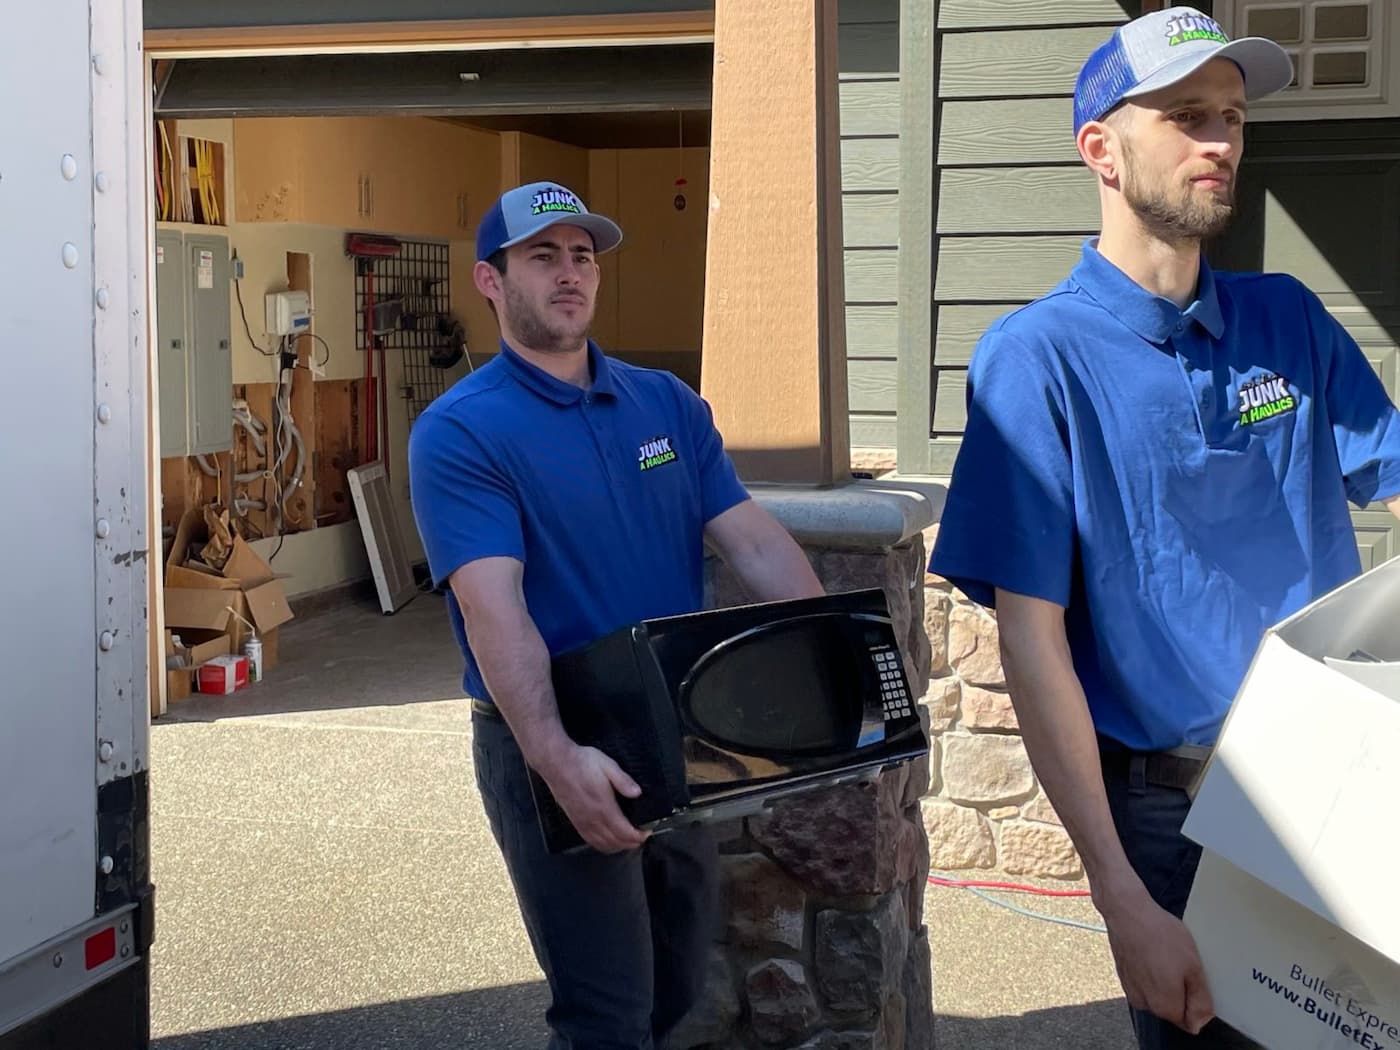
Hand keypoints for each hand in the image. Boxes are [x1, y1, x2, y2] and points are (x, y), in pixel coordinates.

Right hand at [540, 744, 647, 853]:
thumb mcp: (608, 765)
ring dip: (619, 846)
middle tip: (642, 835)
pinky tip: (609, 841)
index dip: (639, 836)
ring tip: (629, 839)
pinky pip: (592, 842)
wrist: (557, 764)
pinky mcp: (576, 822)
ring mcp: (583, 823)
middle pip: (617, 842)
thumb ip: (623, 781)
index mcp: (604, 807)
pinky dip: (604, 846)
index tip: (647, 831)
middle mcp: (593, 819)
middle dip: (632, 842)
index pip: (625, 832)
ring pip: (604, 845)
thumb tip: (638, 793)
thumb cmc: (582, 763)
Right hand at [1102, 888, 1214, 1033]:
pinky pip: (1145, 983)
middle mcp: (1145, 1004)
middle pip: (1173, 1009)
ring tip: (1166, 956)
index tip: (1196, 981)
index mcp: (1164, 1006)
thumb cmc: (1159, 934)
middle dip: (1181, 992)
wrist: (1127, 912)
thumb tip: (1201, 1022)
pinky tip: (1153, 954)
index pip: (1191, 1023)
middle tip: (1183, 965)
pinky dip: (1151, 973)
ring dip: (1165, 982)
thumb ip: (1200, 1000)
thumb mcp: (1194, 966)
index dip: (1198, 1003)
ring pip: (1158, 995)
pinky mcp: (1124, 977)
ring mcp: (1132, 990)